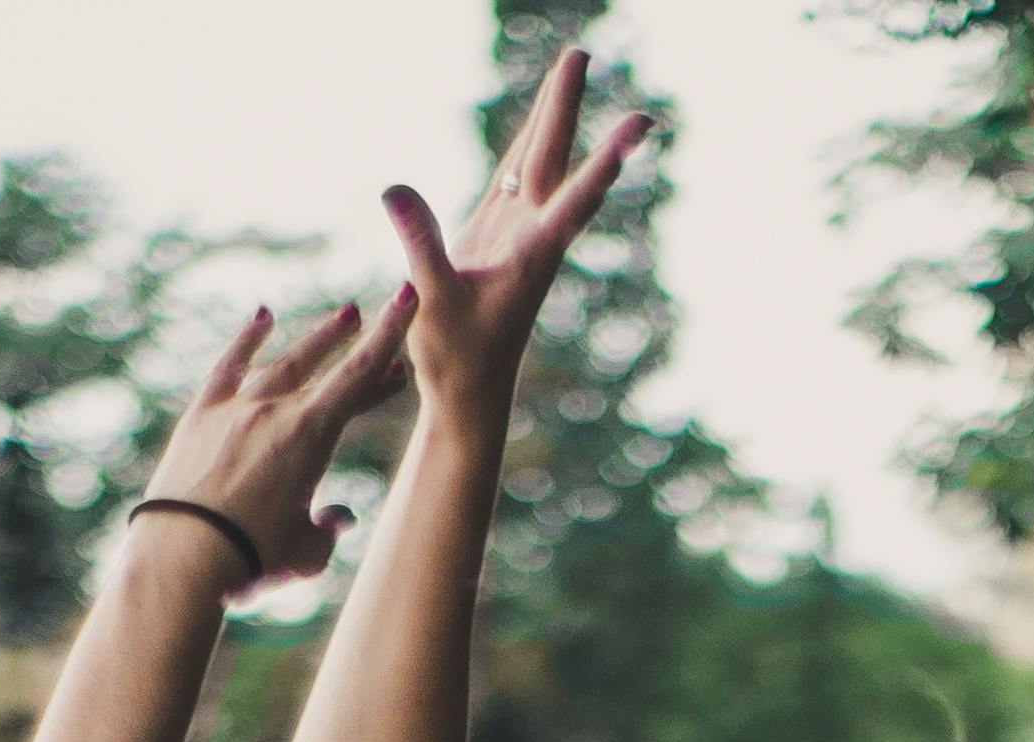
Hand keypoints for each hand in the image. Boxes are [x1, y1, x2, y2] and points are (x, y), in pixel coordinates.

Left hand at [137, 284, 418, 586]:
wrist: (184, 555)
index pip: (360, 375)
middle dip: (362, 343)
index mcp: (311, 436)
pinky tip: (263, 317)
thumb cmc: (252, 561)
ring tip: (344, 318)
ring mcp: (237, 406)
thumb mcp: (306, 554)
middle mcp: (276, 408)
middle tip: (384, 316)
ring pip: (284, 361)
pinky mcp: (202, 414)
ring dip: (318, 340)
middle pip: (329, 368)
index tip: (407, 299)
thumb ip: (327, 530)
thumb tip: (339, 518)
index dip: (389, 335)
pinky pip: (230, 366)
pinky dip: (247, 340)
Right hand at [382, 45, 652, 439]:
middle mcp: (531, 238)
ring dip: (551, 116)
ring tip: (569, 69)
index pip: (572, 194)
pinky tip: (533, 126)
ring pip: (536, 163)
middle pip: (552, 158)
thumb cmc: (456, 361)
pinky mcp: (496, 242)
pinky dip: (524, 147)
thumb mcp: (432, 303)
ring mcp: (515, 237)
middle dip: (565, 105)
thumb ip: (420, 245)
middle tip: (582, 53)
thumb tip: (395, 189)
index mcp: (531, 254)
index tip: (638, 126)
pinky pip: (512, 182)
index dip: (604, 158)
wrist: (467, 397)